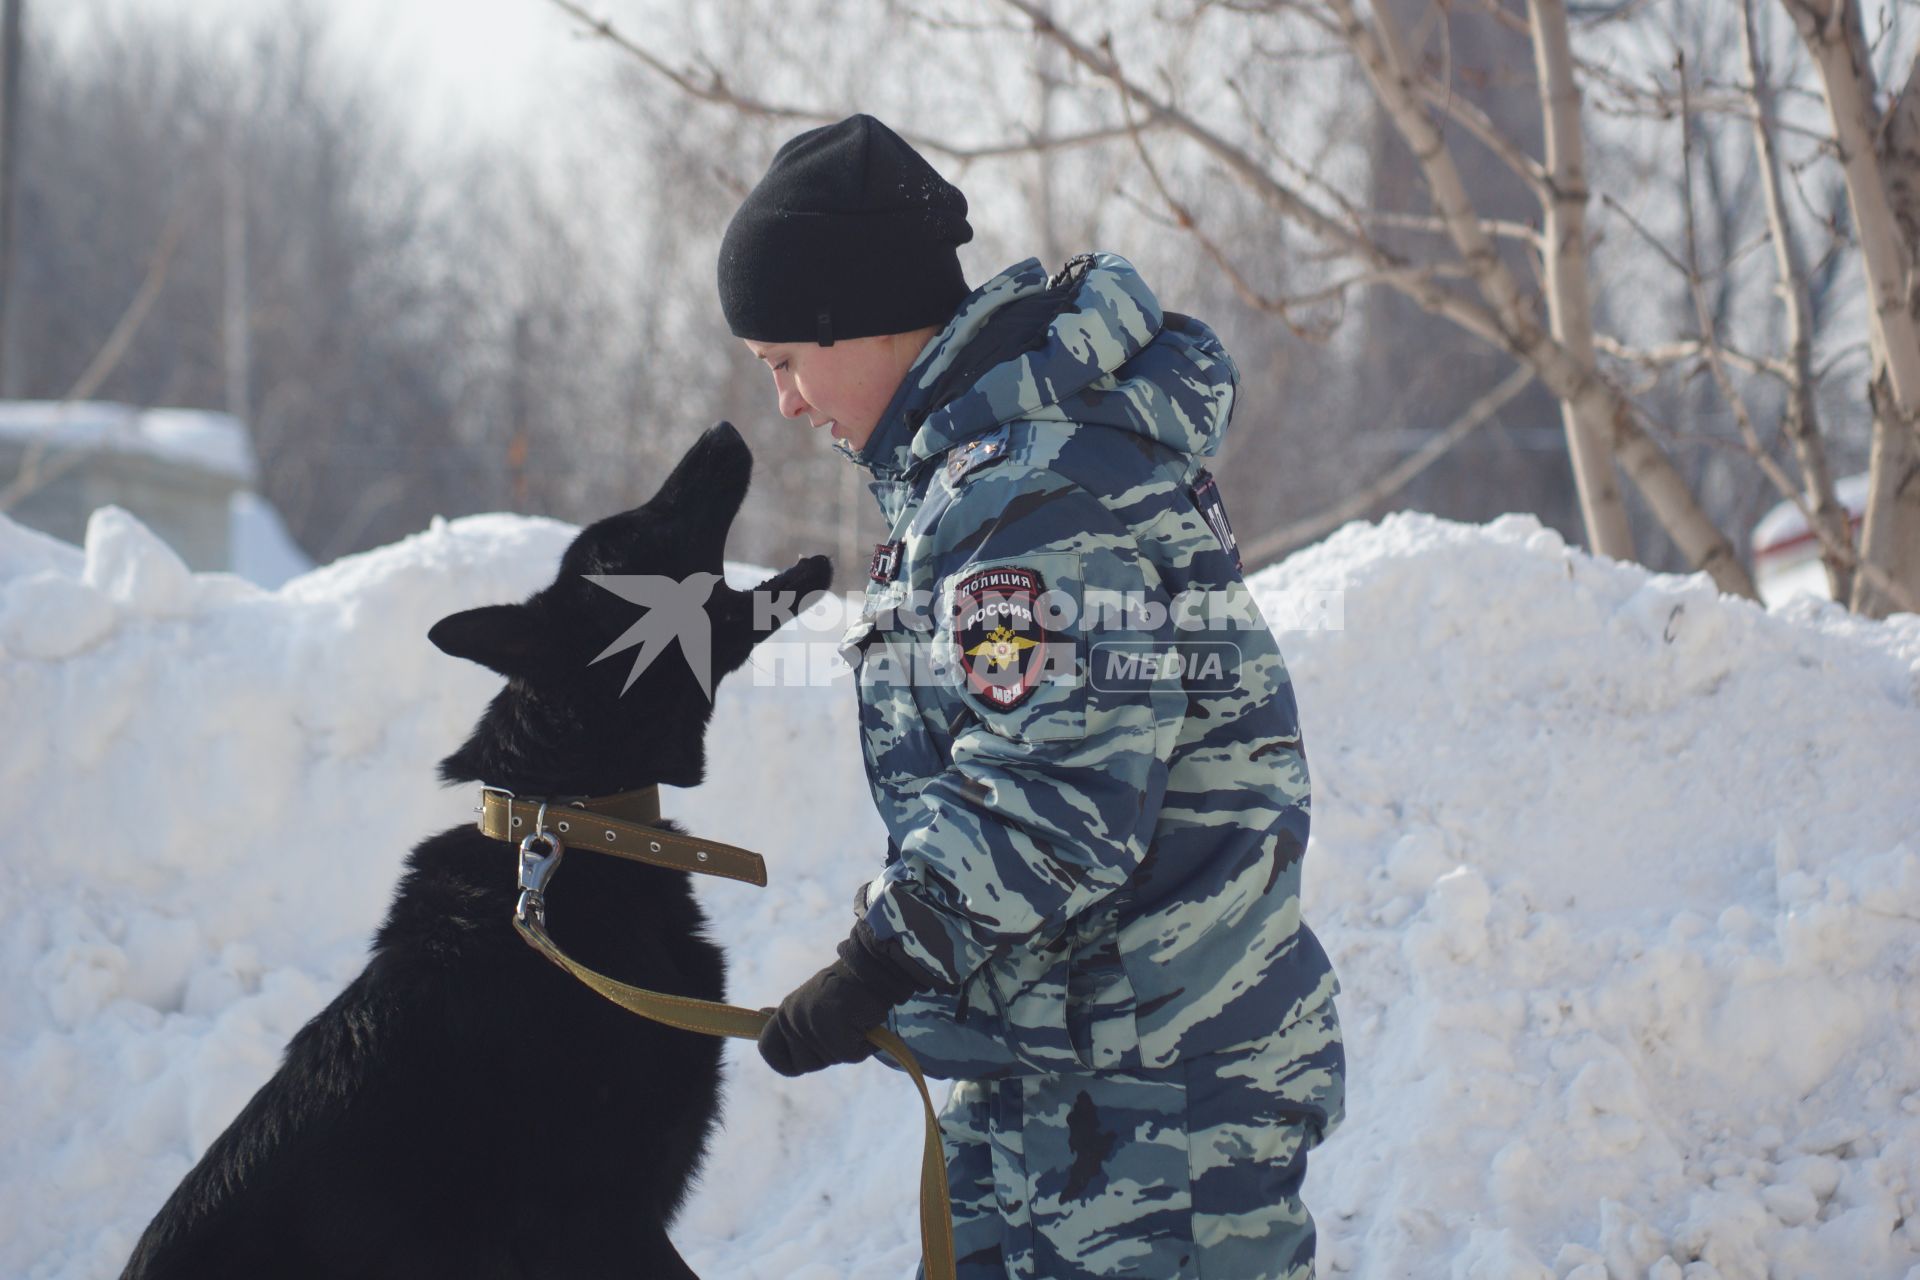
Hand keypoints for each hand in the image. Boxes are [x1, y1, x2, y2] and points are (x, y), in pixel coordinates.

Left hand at [756, 925, 929, 1077]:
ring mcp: (812, 1026)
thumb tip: (761, 1012)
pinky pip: (851, 1054)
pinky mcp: (836, 1031)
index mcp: (784, 1013)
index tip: (804, 1056)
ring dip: (848, 1046)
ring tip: (853, 1021)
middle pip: (804, 1064)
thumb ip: (790, 1015)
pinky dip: (864, 1044)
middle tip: (840, 1029)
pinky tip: (865, 1023)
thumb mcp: (808, 1000)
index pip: (767, 1050)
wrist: (870, 968)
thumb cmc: (842, 988)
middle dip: (825, 1054)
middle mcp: (793, 1020)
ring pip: (831, 1059)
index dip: (784, 1061)